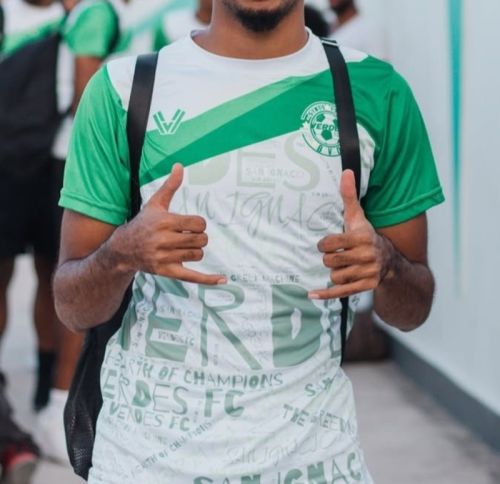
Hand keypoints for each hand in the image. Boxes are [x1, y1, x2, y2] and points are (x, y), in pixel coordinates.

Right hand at [110, 163, 225, 284]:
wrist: (123, 249)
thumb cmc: (143, 223)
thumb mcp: (155, 204)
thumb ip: (170, 186)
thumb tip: (179, 165)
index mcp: (165, 222)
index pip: (198, 223)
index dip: (199, 224)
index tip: (190, 225)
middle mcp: (163, 240)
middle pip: (201, 240)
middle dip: (200, 237)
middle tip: (189, 236)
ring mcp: (164, 257)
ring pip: (197, 254)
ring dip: (195, 251)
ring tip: (183, 247)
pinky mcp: (166, 271)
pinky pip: (192, 277)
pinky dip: (208, 279)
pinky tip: (222, 280)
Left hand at [309, 170, 391, 299]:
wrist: (391, 261)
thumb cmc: (367, 236)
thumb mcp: (358, 217)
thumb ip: (349, 196)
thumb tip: (346, 171)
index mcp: (362, 237)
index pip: (330, 244)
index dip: (324, 244)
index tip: (327, 244)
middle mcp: (367, 256)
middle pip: (330, 261)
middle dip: (329, 259)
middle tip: (336, 255)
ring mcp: (368, 273)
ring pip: (335, 276)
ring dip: (334, 272)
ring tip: (344, 266)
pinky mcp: (366, 287)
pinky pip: (341, 292)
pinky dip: (326, 294)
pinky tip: (311, 294)